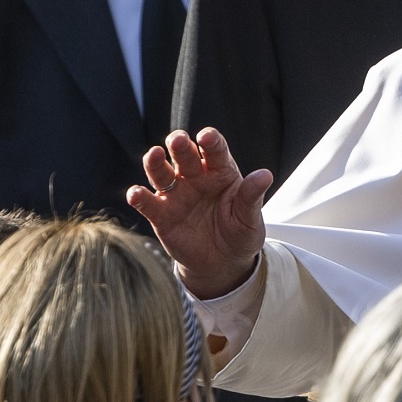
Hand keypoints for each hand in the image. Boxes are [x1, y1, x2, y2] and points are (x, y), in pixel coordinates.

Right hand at [127, 128, 272, 298]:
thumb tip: (265, 175)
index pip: (215, 150)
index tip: (207, 137)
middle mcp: (195, 177)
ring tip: (155, 155)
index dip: (210, 141)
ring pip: (161, 173)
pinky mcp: (161, 214)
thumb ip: (252, 196)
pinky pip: (147, 203)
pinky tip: (136, 194)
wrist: (224, 264)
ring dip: (155, 163)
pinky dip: (139, 197)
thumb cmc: (239, 234)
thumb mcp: (250, 218)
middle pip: (184, 155)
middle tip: (178, 140)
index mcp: (220, 171)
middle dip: (180, 145)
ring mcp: (176, 194)